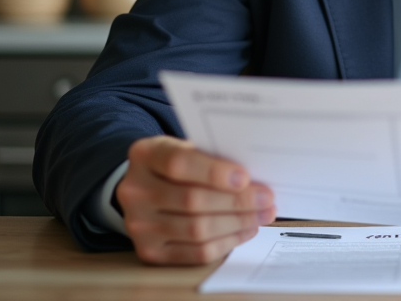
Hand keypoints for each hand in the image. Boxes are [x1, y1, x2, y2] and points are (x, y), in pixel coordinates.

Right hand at [116, 135, 275, 264]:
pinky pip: (195, 253)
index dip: (213, 172)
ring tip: (262, 215)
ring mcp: (138, 224)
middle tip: (266, 198)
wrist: (145, 186)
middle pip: (191, 200)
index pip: (178, 163)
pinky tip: (245, 230)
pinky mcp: (149, 251)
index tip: (245, 177)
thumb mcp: (186, 146)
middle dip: (236, 201)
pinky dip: (226, 242)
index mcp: (145, 155)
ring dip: (237, 223)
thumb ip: (212, 156)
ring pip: (196, 229)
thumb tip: (255, 175)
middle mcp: (134, 191)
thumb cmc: (176, 164)